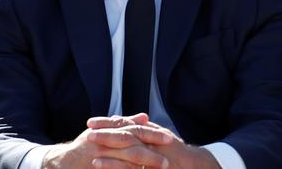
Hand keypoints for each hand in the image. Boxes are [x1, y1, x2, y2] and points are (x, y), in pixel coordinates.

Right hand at [43, 114, 172, 168]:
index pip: (134, 131)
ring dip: (142, 166)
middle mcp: (103, 143)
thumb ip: (125, 123)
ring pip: (124, 162)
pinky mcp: (96, 168)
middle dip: (150, 152)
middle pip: (131, 146)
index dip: (152, 134)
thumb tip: (145, 116)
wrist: (61, 163)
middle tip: (167, 159)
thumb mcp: (105, 130)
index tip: (169, 138)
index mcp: (108, 131)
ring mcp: (98, 158)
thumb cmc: (86, 146)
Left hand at [89, 118, 219, 168]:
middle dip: (106, 133)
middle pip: (126, 134)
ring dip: (109, 151)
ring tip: (91, 150)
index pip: (126, 125)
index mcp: (150, 132)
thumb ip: (145, 128)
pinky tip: (100, 165)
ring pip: (128, 151)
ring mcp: (152, 155)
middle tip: (88, 132)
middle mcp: (151, 141)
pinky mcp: (151, 167)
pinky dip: (115, 166)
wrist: (193, 166)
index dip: (108, 123)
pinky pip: (131, 168)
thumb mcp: (160, 136)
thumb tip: (130, 118)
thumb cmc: (175, 152)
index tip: (91, 122)